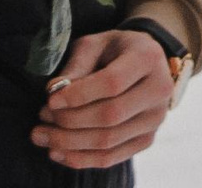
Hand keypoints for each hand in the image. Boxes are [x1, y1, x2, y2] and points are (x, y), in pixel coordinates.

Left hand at [36, 27, 175, 167]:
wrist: (145, 63)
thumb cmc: (115, 50)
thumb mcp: (96, 44)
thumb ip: (77, 64)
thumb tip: (54, 91)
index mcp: (147, 58)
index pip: (112, 83)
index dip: (79, 95)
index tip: (50, 98)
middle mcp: (159, 90)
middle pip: (110, 116)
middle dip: (69, 121)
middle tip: (41, 117)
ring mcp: (155, 119)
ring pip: (108, 141)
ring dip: (69, 143)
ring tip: (42, 135)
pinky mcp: (146, 140)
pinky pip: (111, 158)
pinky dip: (80, 158)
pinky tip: (57, 151)